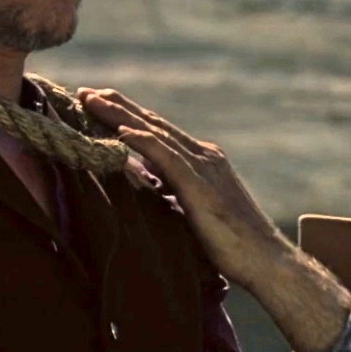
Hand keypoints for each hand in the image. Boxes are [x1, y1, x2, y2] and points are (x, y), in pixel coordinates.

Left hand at [77, 88, 292, 288]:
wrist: (266, 260)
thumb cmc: (232, 243)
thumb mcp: (195, 208)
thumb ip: (174, 189)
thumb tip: (148, 181)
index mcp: (203, 160)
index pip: (158, 131)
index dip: (127, 115)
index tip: (96, 103)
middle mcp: (204, 155)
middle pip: (153, 123)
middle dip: (117, 106)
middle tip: (85, 91)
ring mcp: (203, 168)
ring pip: (155, 133)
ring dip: (120, 115)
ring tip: (91, 101)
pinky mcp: (200, 187)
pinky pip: (166, 158)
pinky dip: (143, 142)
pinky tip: (121, 132)